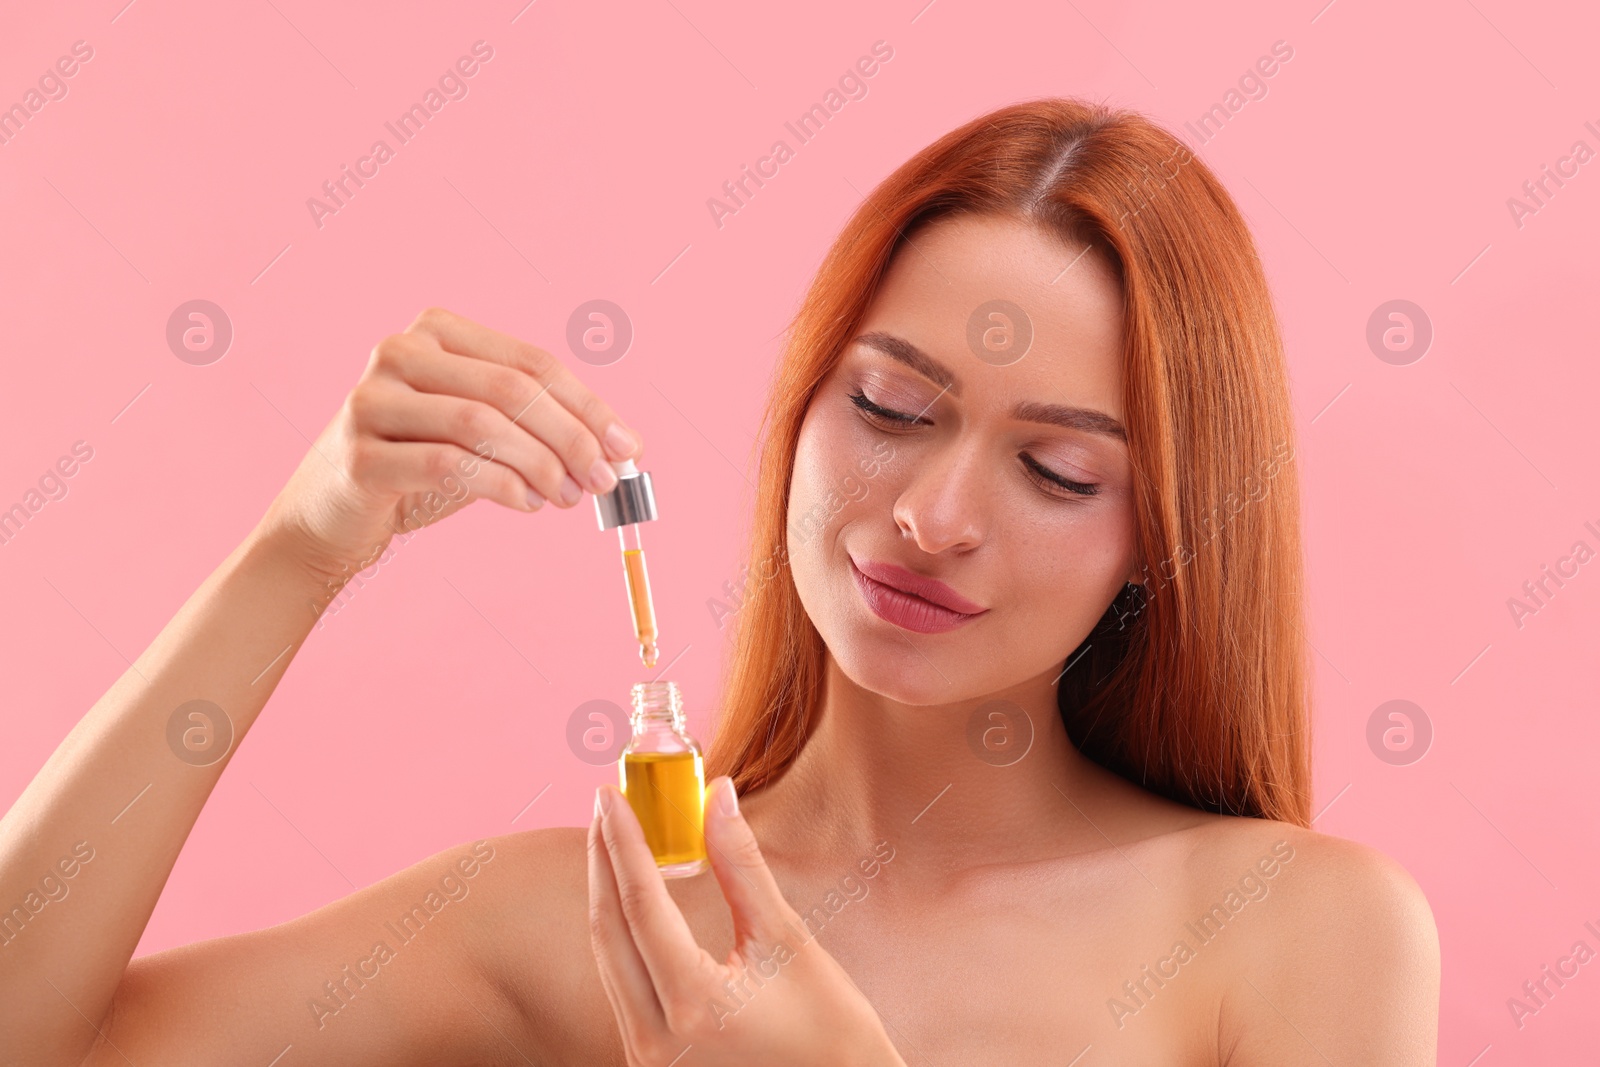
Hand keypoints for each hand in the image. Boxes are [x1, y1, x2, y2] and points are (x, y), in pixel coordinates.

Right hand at [256, 306, 642, 580]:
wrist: (331, 517)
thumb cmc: (419, 469)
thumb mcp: (485, 439)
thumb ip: (541, 430)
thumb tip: (622, 449)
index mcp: (437, 332)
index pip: (532, 362)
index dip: (588, 406)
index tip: (628, 448)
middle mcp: (399, 352)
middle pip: (511, 389)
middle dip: (570, 438)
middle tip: (602, 481)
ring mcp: (371, 400)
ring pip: (481, 423)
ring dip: (539, 464)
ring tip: (566, 497)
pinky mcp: (359, 454)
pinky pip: (447, 464)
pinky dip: (500, 486)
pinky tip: (525, 504)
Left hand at [588, 776, 904, 1066]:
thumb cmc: (828, 1026)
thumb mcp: (786, 938)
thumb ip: (742, 865)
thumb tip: (718, 796)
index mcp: (694, 1003)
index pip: (641, 904)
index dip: (624, 842)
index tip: (612, 796)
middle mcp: (655, 1039)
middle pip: (610, 931)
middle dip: (603, 862)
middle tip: (608, 807)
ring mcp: (646, 1057)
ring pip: (610, 961)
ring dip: (608, 897)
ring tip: (616, 841)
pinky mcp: (649, 1061)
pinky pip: (621, 985)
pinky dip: (623, 935)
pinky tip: (631, 899)